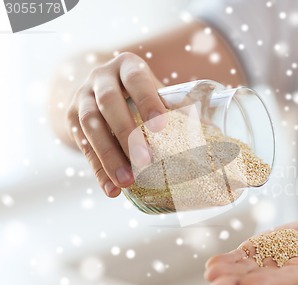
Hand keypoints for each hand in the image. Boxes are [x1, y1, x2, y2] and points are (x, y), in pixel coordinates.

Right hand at [65, 52, 165, 196]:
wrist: (99, 87)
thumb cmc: (140, 93)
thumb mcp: (156, 91)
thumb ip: (177, 107)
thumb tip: (211, 132)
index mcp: (127, 66)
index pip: (136, 79)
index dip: (147, 100)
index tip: (160, 125)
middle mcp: (101, 78)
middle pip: (109, 103)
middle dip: (126, 133)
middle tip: (145, 161)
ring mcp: (82, 97)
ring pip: (90, 126)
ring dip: (109, 157)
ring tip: (127, 182)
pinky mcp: (70, 119)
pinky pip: (83, 147)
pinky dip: (98, 170)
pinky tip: (112, 189)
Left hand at [205, 212, 297, 284]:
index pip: (291, 284)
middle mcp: (291, 274)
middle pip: (264, 282)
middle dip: (240, 284)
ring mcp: (277, 263)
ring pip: (250, 271)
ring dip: (229, 274)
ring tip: (209, 274)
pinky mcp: (268, 251)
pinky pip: (246, 257)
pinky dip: (230, 261)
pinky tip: (212, 264)